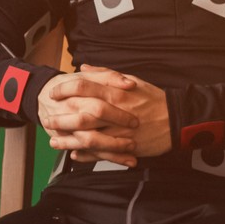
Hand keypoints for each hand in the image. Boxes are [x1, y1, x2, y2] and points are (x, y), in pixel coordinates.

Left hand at [46, 63, 170, 166]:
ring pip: (88, 137)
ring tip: (54, 141)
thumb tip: (84, 68)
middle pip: (81, 114)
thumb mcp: (131, 80)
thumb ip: (105, 75)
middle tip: (47, 119)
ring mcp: (119, 131)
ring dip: (68, 140)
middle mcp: (114, 111)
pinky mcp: (124, 147)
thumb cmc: (153, 99)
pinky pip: (101, 153)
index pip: (82, 87)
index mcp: (115, 92)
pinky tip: (74, 154)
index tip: (54, 93)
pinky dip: (85, 155)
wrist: (176, 119)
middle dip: (61, 118)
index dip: (64, 90)